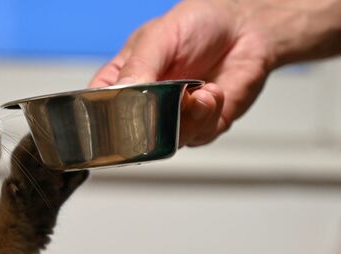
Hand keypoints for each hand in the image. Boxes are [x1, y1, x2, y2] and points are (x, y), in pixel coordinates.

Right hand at [89, 0, 273, 146]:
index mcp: (121, 81)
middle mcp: (145, 105)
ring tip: (199, 92)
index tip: (122, 114)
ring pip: (168, 142)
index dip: (103, 120)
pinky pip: (198, 136)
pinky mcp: (202, 126)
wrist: (243, 27)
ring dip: (187, 118)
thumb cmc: (196, 23)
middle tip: (168, 101)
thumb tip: (124, 93)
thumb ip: (139, 67)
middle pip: (132, 137)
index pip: (97, 110)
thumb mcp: (158, 37)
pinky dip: (208, 115)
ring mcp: (173, 118)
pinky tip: (213, 92)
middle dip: (153, 123)